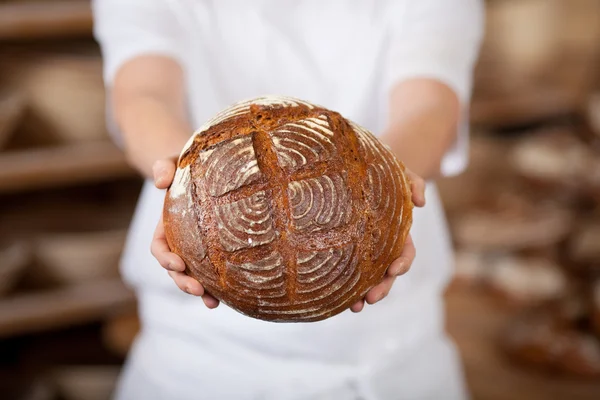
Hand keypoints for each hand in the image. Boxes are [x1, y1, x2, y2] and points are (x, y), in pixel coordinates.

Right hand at [150, 158, 219, 308]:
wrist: (204, 174)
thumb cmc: (186, 169)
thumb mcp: (173, 163)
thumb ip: (164, 167)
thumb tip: (160, 181)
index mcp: (166, 228)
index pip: (159, 249)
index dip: (166, 259)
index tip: (177, 263)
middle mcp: (179, 244)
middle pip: (175, 270)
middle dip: (183, 282)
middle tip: (197, 289)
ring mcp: (196, 252)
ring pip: (193, 277)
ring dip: (200, 291)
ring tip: (213, 303)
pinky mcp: (213, 254)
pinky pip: (213, 273)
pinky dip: (218, 287)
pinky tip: (228, 298)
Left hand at [350, 169, 425, 312]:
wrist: (364, 171)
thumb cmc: (387, 173)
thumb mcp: (403, 173)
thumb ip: (415, 183)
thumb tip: (421, 202)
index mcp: (399, 232)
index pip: (405, 252)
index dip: (402, 264)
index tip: (395, 270)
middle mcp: (384, 246)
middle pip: (387, 273)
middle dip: (382, 287)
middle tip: (371, 299)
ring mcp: (367, 251)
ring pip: (369, 278)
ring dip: (364, 294)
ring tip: (355, 307)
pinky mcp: (350, 249)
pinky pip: (350, 270)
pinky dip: (346, 285)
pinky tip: (337, 297)